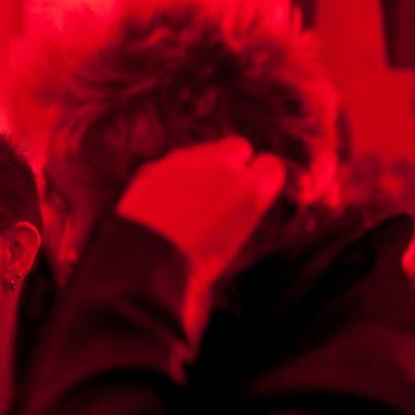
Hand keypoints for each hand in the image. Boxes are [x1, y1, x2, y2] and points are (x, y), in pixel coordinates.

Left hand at [117, 137, 284, 284]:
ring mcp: (187, 162)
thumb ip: (240, 215)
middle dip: (233, 163)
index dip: (262, 179)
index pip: (271, 166)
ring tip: (190, 197)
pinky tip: (164, 197)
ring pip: (204, 150)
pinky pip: (173, 161)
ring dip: (202, 166)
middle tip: (221, 191)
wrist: (143, 263)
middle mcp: (222, 168)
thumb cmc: (193, 267)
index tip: (252, 193)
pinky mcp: (156, 166)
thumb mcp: (231, 247)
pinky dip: (173, 173)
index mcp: (251, 191)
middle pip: (237, 147)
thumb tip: (236, 208)